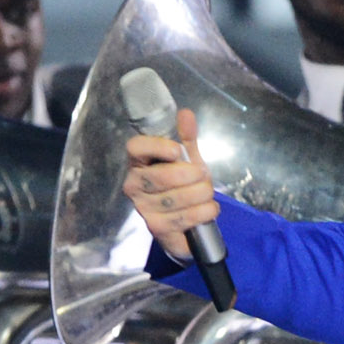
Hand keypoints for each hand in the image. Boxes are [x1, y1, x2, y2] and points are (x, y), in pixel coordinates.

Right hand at [122, 110, 218, 260]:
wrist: (182, 224)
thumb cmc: (181, 185)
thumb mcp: (186, 160)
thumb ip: (186, 138)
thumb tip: (186, 114)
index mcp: (139, 162)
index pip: (136, 148)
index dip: (156, 146)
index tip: (175, 150)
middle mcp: (135, 186)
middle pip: (164, 175)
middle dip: (194, 175)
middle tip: (203, 176)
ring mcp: (144, 209)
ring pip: (179, 197)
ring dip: (203, 194)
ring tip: (207, 193)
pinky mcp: (157, 229)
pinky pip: (186, 217)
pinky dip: (205, 211)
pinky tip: (209, 208)